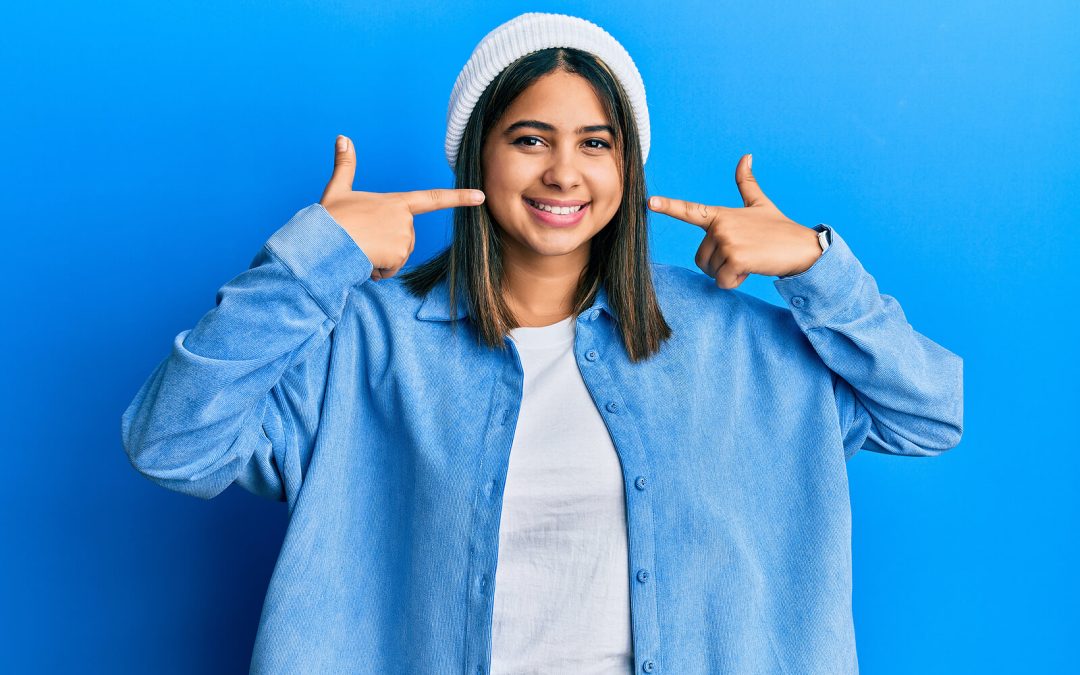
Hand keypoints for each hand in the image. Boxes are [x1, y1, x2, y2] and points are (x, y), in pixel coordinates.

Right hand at [319, 135, 485, 280]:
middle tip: (362, 239)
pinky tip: (362, 261)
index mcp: (396, 202)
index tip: (481, 196)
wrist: (322, 240)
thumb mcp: (337, 189)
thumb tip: (342, 137)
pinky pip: (391, 270)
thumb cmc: (330, 218)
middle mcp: (404, 219)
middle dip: (385, 246)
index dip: (459, 198)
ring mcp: (404, 238)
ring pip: (397, 257)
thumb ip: (345, 165)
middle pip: (405, 240)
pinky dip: (377, 271)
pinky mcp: (399, 255)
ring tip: (360, 248)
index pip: (433, 199)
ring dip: (380, 259)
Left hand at [647, 154, 821, 287]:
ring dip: (730, 273)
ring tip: (751, 259)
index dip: (669, 206)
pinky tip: (754, 268)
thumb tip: (746, 155)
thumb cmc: (779, 229)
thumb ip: (747, 184)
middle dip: (720, 265)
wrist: (804, 248)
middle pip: (701, 259)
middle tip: (745, 254)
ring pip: (712, 272)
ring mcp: (727, 240)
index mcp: (721, 214)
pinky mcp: (735, 258)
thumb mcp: (761, 204)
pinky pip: (723, 281)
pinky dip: (737, 281)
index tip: (650, 203)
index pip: (690, 210)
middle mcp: (720, 225)